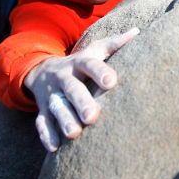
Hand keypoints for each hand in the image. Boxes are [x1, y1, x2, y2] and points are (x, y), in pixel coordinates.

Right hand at [24, 28, 138, 151]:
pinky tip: (55, 147)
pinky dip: (46, 135)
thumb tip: (137, 31)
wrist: (41, 71)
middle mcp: (63, 77)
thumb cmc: (79, 64)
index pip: (89, 64)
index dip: (99, 72)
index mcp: (78, 63)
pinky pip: (42, 122)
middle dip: (81, 102)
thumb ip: (114, 44)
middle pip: (72, 89)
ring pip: (57, 107)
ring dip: (64, 120)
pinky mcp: (42, 110)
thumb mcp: (93, 51)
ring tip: (75, 134)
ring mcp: (51, 94)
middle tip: (92, 117)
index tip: (112, 82)